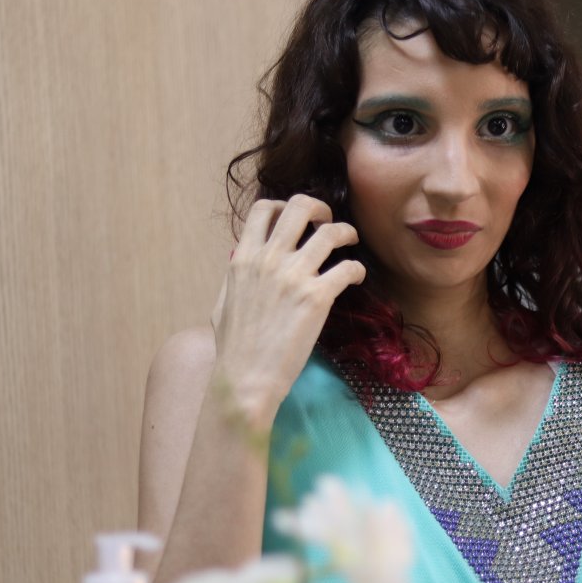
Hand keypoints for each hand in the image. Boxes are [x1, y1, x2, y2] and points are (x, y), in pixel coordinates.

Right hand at [210, 194, 364, 421]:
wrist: (246, 377)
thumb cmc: (234, 347)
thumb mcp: (224, 301)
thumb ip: (237, 277)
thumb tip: (243, 265)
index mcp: (244, 258)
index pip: (264, 209)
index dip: (285, 205)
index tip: (298, 219)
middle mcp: (268, 259)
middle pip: (300, 206)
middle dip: (320, 208)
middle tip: (328, 221)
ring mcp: (294, 276)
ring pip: (331, 232)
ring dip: (346, 232)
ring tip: (351, 241)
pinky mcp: (317, 297)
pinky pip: (349, 267)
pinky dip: (357, 268)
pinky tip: (356, 277)